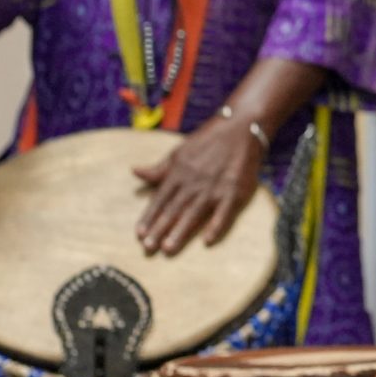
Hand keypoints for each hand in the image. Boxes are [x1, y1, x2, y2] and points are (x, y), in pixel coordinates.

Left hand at [133, 117, 265, 255]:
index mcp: (179, 173)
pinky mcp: (234, 191)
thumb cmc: (208, 140)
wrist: (241, 128)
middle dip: (160, 229)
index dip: (149, 217)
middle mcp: (194, 182)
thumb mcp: (180, 151)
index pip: (160, 199)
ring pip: (194, 213)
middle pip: (174, 209)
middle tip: (148, 248)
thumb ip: (159, 168)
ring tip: (168, 248)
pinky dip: (216, 225)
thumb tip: (134, 171)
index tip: (139, 234)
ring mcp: (215, 187)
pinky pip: (224, 212)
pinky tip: (207, 240)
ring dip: (181, 231)